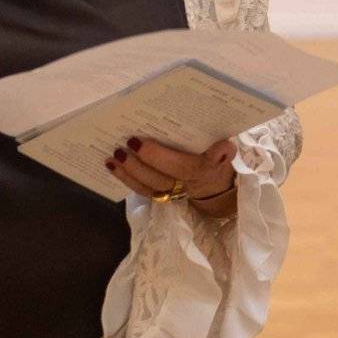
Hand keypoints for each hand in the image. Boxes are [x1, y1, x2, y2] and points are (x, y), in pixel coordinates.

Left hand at [107, 136, 239, 219]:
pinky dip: (125, 178)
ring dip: (130, 171)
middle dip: (148, 160)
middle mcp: (187, 185)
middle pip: (166, 176)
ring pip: (150, 185)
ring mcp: (172, 193)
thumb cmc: (216, 162)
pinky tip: (112, 165)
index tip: (167, 143)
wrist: (214, 189)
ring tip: (115, 155)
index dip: (180, 157)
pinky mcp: (160, 196)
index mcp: (205, 171)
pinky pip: (142, 190)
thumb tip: (224, 147)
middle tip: (130, 141)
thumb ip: (223, 150)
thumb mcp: (225, 155)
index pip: (194, 166)